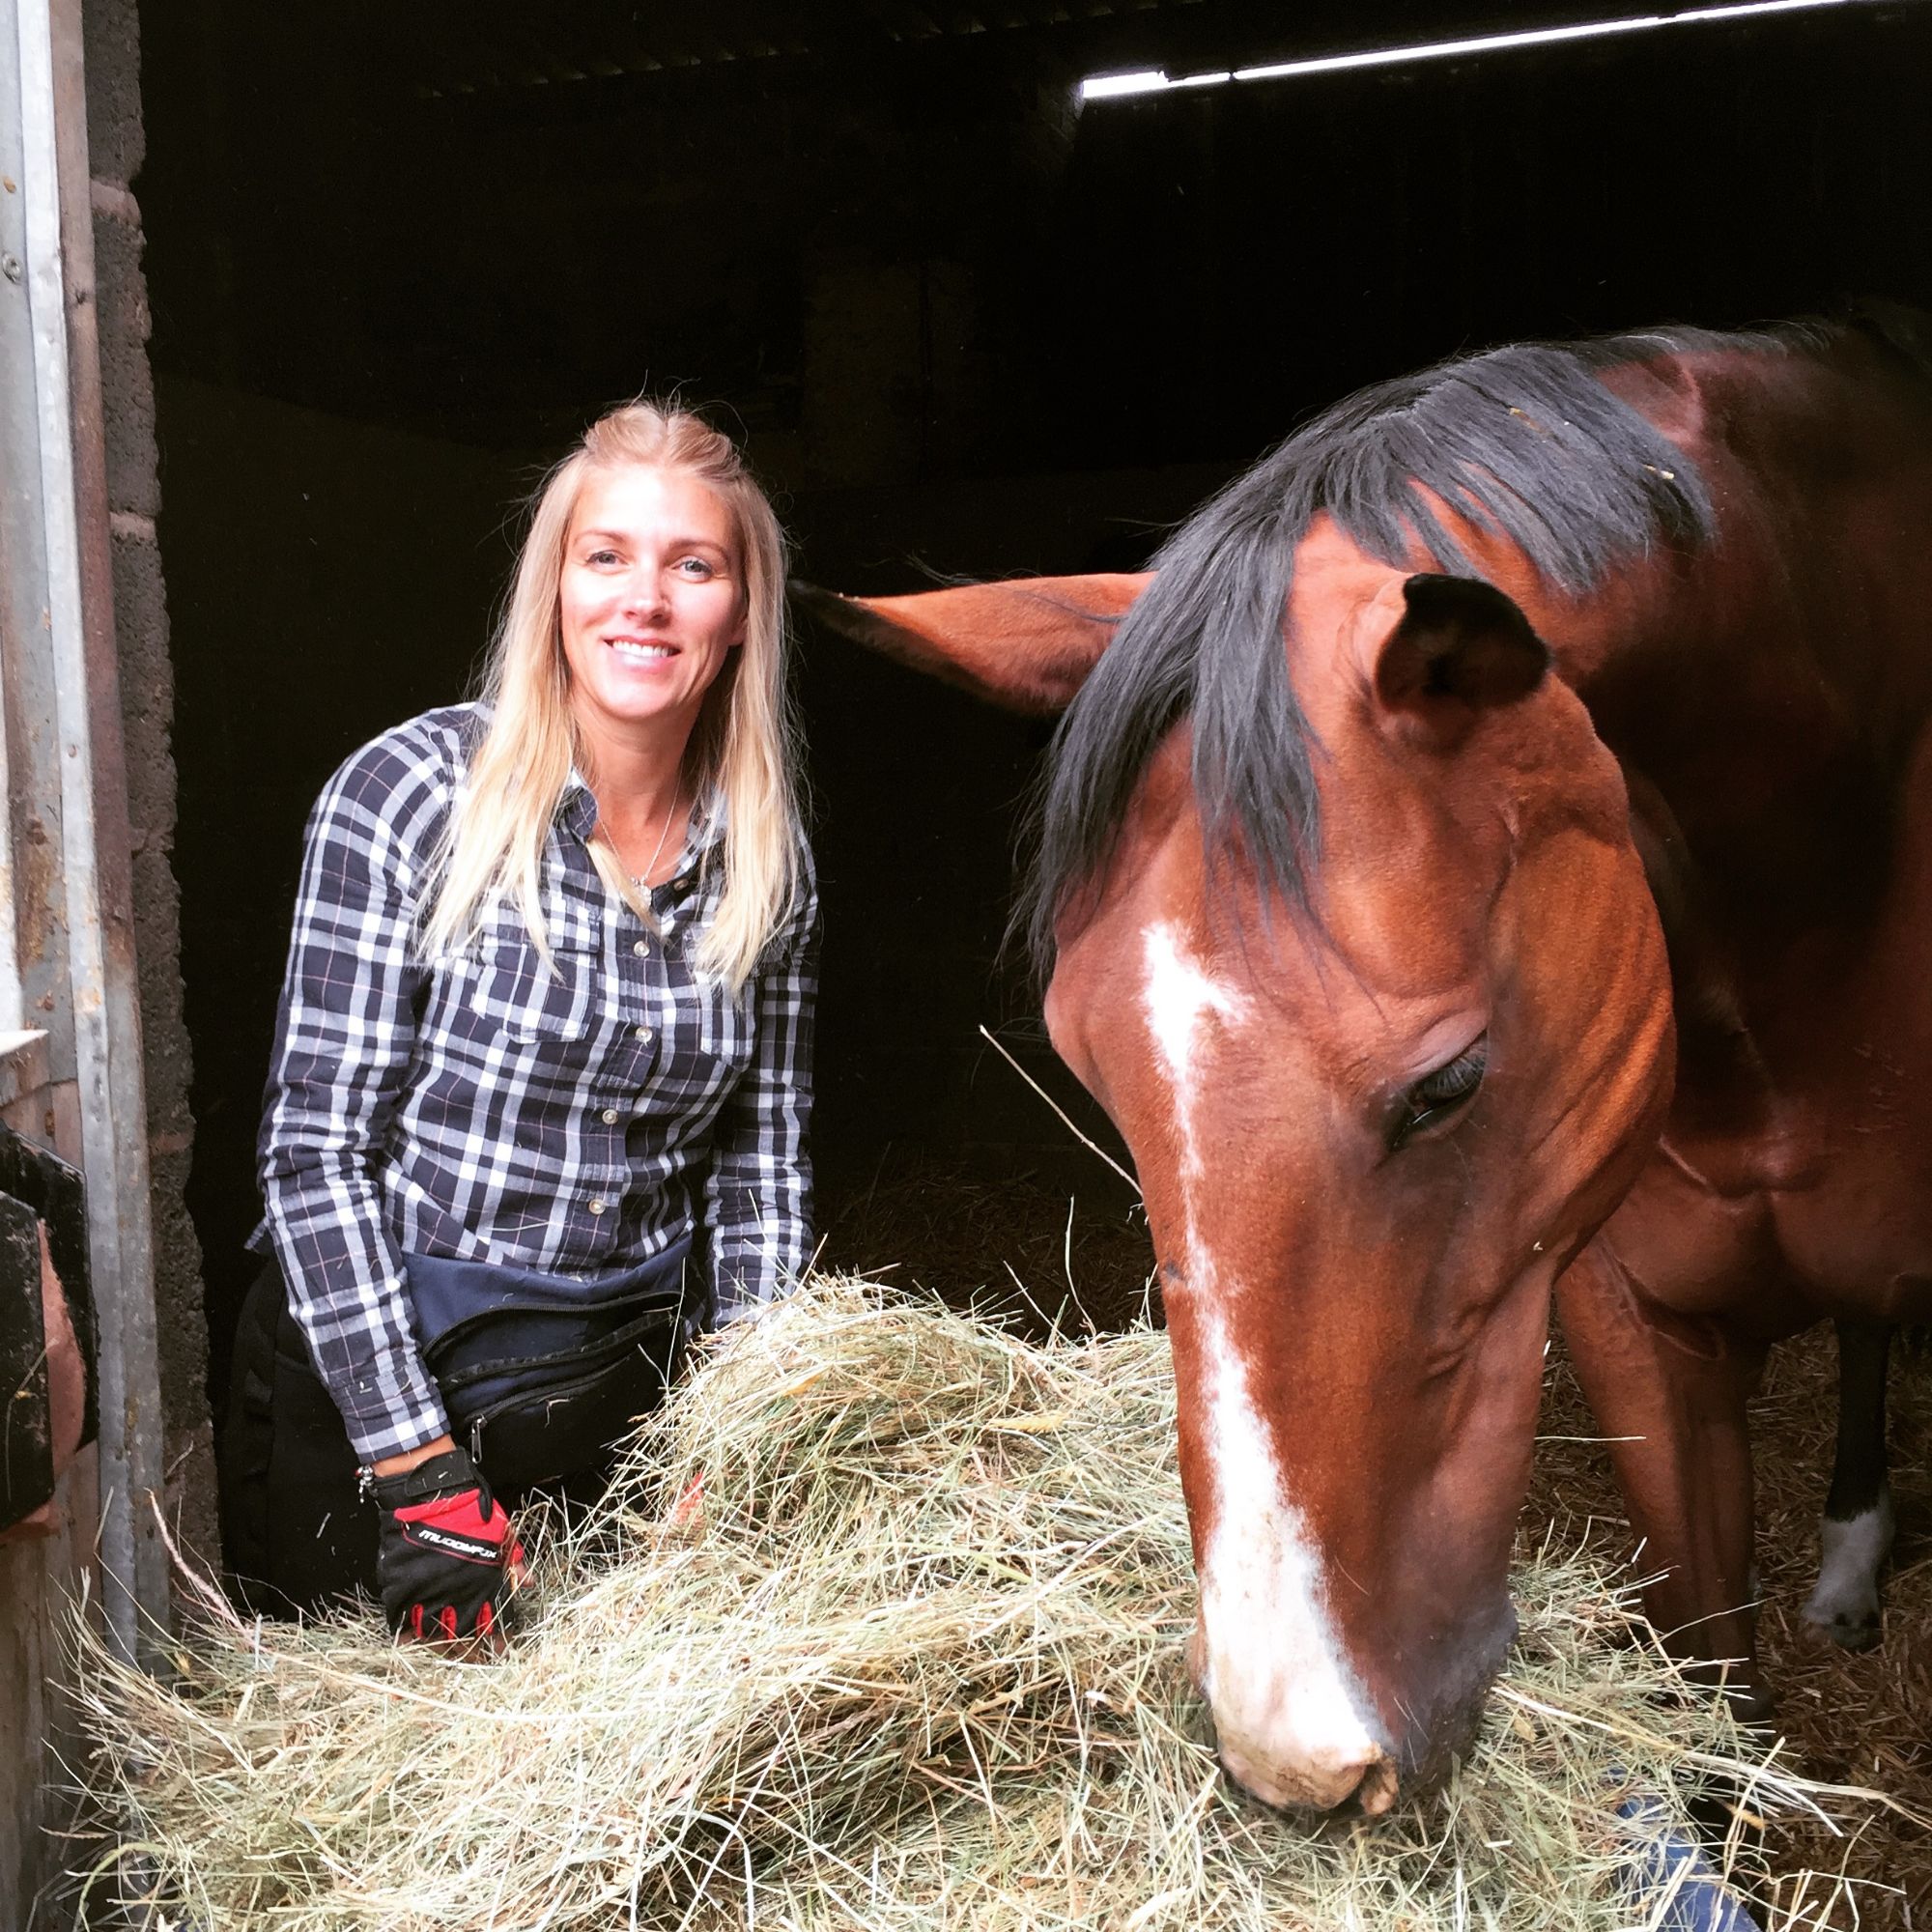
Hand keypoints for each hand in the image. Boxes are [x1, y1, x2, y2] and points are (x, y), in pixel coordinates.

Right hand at [370, 1446, 522, 1644]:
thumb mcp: (502, 1532)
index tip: (500, 1652)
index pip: (494, 1623)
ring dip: (439, 1648)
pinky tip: (409, 1642)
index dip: (497, 1641)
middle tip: (473, 1662)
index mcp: (483, 1584)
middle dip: (469, 1654)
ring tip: (444, 1656)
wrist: (430, 1494)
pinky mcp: (400, 1590)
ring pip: (433, 1636)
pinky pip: (401, 1622)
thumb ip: (515, 1561)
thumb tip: (529, 1584)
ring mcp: (427, 1595)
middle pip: (463, 1638)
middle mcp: (456, 1596)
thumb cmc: (469, 1510)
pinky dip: (404, 1634)